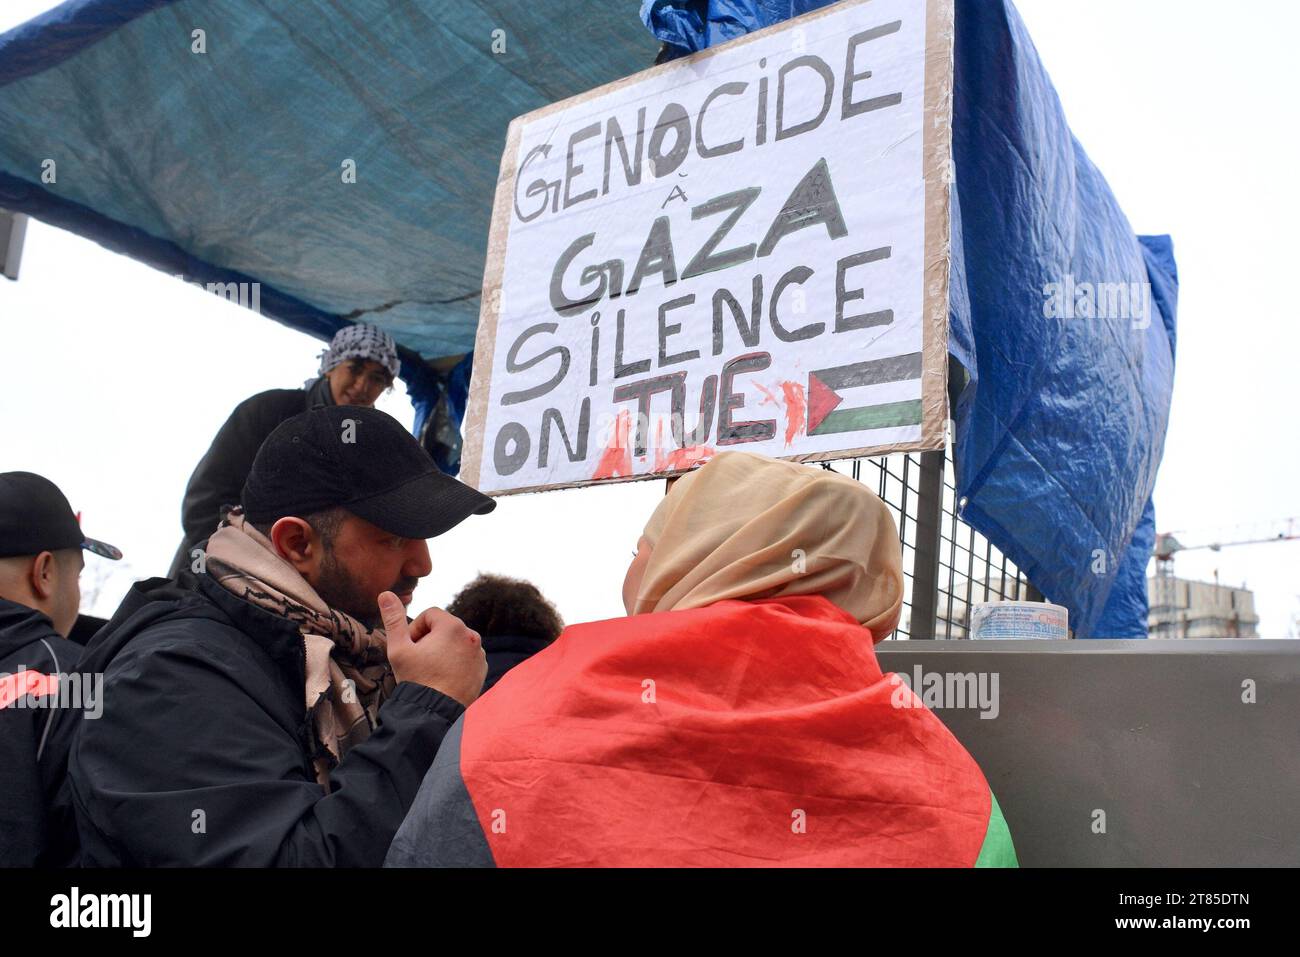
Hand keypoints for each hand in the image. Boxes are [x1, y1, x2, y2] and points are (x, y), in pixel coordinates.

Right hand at [379, 592, 486, 706]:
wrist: (435, 713)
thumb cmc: (416, 679)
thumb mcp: (398, 648)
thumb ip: (393, 618)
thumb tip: (385, 593)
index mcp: (453, 626)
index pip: (430, 614)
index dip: (415, 629)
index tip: (410, 647)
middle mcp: (472, 636)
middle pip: (444, 628)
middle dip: (429, 640)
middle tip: (419, 660)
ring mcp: (479, 653)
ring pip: (456, 642)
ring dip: (443, 650)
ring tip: (431, 670)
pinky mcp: (482, 669)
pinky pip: (466, 657)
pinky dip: (455, 663)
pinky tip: (443, 678)